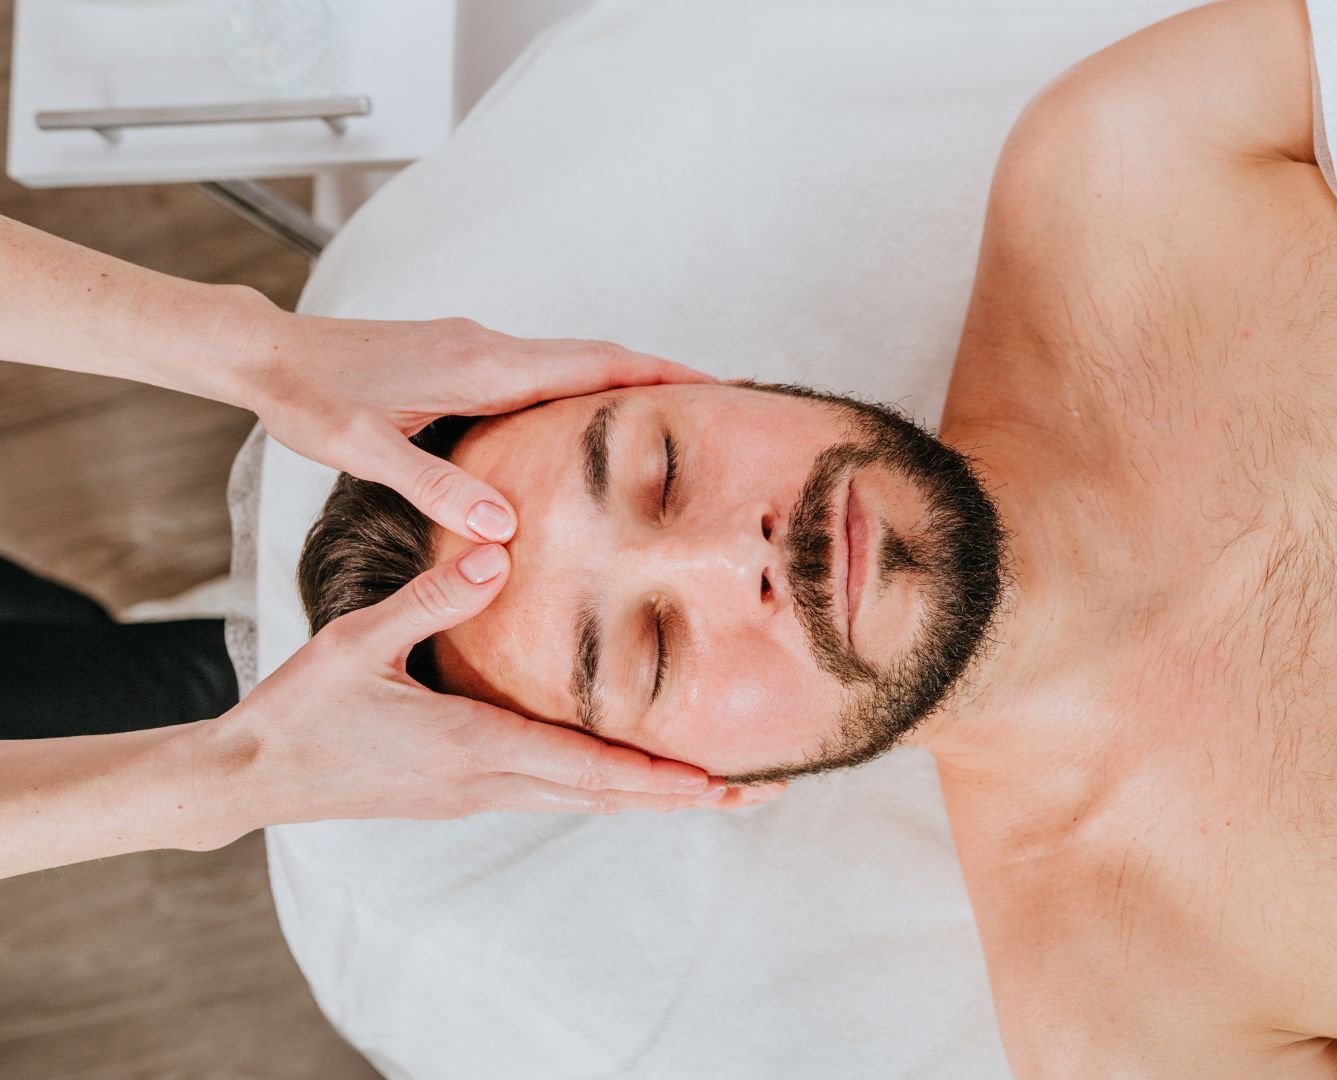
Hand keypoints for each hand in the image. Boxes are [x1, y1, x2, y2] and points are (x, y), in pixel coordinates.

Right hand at [190, 543, 781, 841]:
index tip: (713, 781)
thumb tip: (496, 553)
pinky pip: (555, 794)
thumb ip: (430, 598)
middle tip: (754, 793)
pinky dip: (608, 790)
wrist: (249, 777)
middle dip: (681, 797)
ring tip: (719, 791)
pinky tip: (634, 780)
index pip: (582, 766)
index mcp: (470, 746)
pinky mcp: (465, 794)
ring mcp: (477, 795)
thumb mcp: (358, 641)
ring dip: (652, 798)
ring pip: (585, 802)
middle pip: (604, 796)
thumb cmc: (302, 708)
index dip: (652, 776)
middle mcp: (486, 782)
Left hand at [231, 304, 712, 542]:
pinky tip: (589, 419)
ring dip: (624, 380)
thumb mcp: (365, 452)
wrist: (265, 353)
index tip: (716, 386)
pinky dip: (584, 385)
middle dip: (661, 376)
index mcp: (481, 368)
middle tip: (720, 401)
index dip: (658, 375)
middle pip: (597, 357)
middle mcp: (488, 349)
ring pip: (571, 361)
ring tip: (673, 413)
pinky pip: (543, 368)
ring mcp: (476, 349)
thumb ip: (436, 485)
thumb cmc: (310, 399)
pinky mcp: (461, 357)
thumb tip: (504, 529)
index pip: (592, 365)